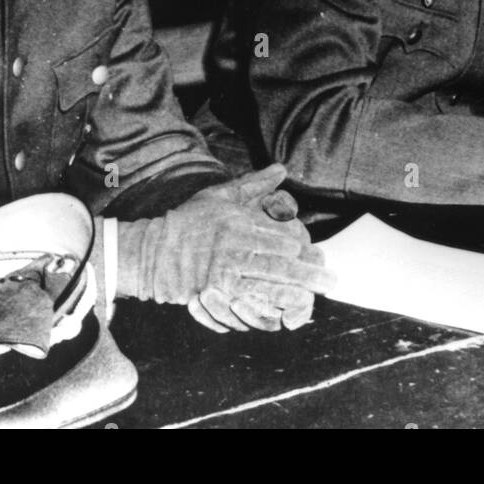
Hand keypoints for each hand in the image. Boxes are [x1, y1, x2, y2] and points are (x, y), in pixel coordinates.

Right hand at [117, 165, 335, 333]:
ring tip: (315, 299)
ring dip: (295, 295)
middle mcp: (234, 248)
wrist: (153, 251)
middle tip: (331, 282)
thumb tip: (282, 169)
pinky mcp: (213, 293)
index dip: (304, 248)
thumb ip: (254, 184)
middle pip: (281, 264)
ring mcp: (223, 273)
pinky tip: (283, 314)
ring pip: (268, 286)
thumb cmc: (191, 220)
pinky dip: (267, 310)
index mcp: (239, 223)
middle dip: (309, 274)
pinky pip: (246, 304)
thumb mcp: (221, 195)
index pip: (281, 237)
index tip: (317, 254)